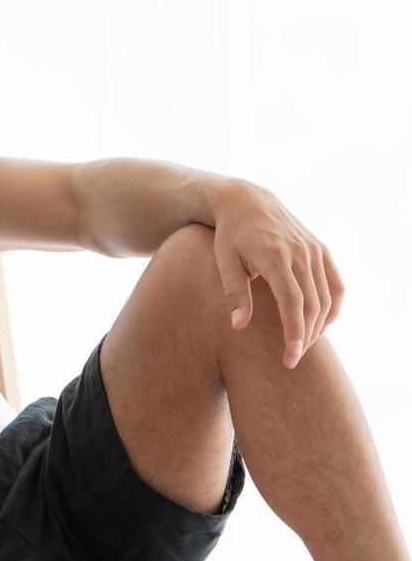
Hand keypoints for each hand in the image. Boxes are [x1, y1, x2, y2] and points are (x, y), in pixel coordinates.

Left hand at [211, 180, 344, 367]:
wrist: (247, 201)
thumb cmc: (230, 235)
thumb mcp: (224, 261)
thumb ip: (234, 293)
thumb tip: (239, 326)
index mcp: (274, 256)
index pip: (292, 302)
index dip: (294, 332)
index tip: (290, 357)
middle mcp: (300, 252)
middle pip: (312, 304)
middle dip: (304, 336)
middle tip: (292, 359)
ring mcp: (314, 250)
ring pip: (326, 297)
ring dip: (318, 326)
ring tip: (302, 345)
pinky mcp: (321, 249)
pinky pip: (336, 285)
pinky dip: (333, 307)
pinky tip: (320, 325)